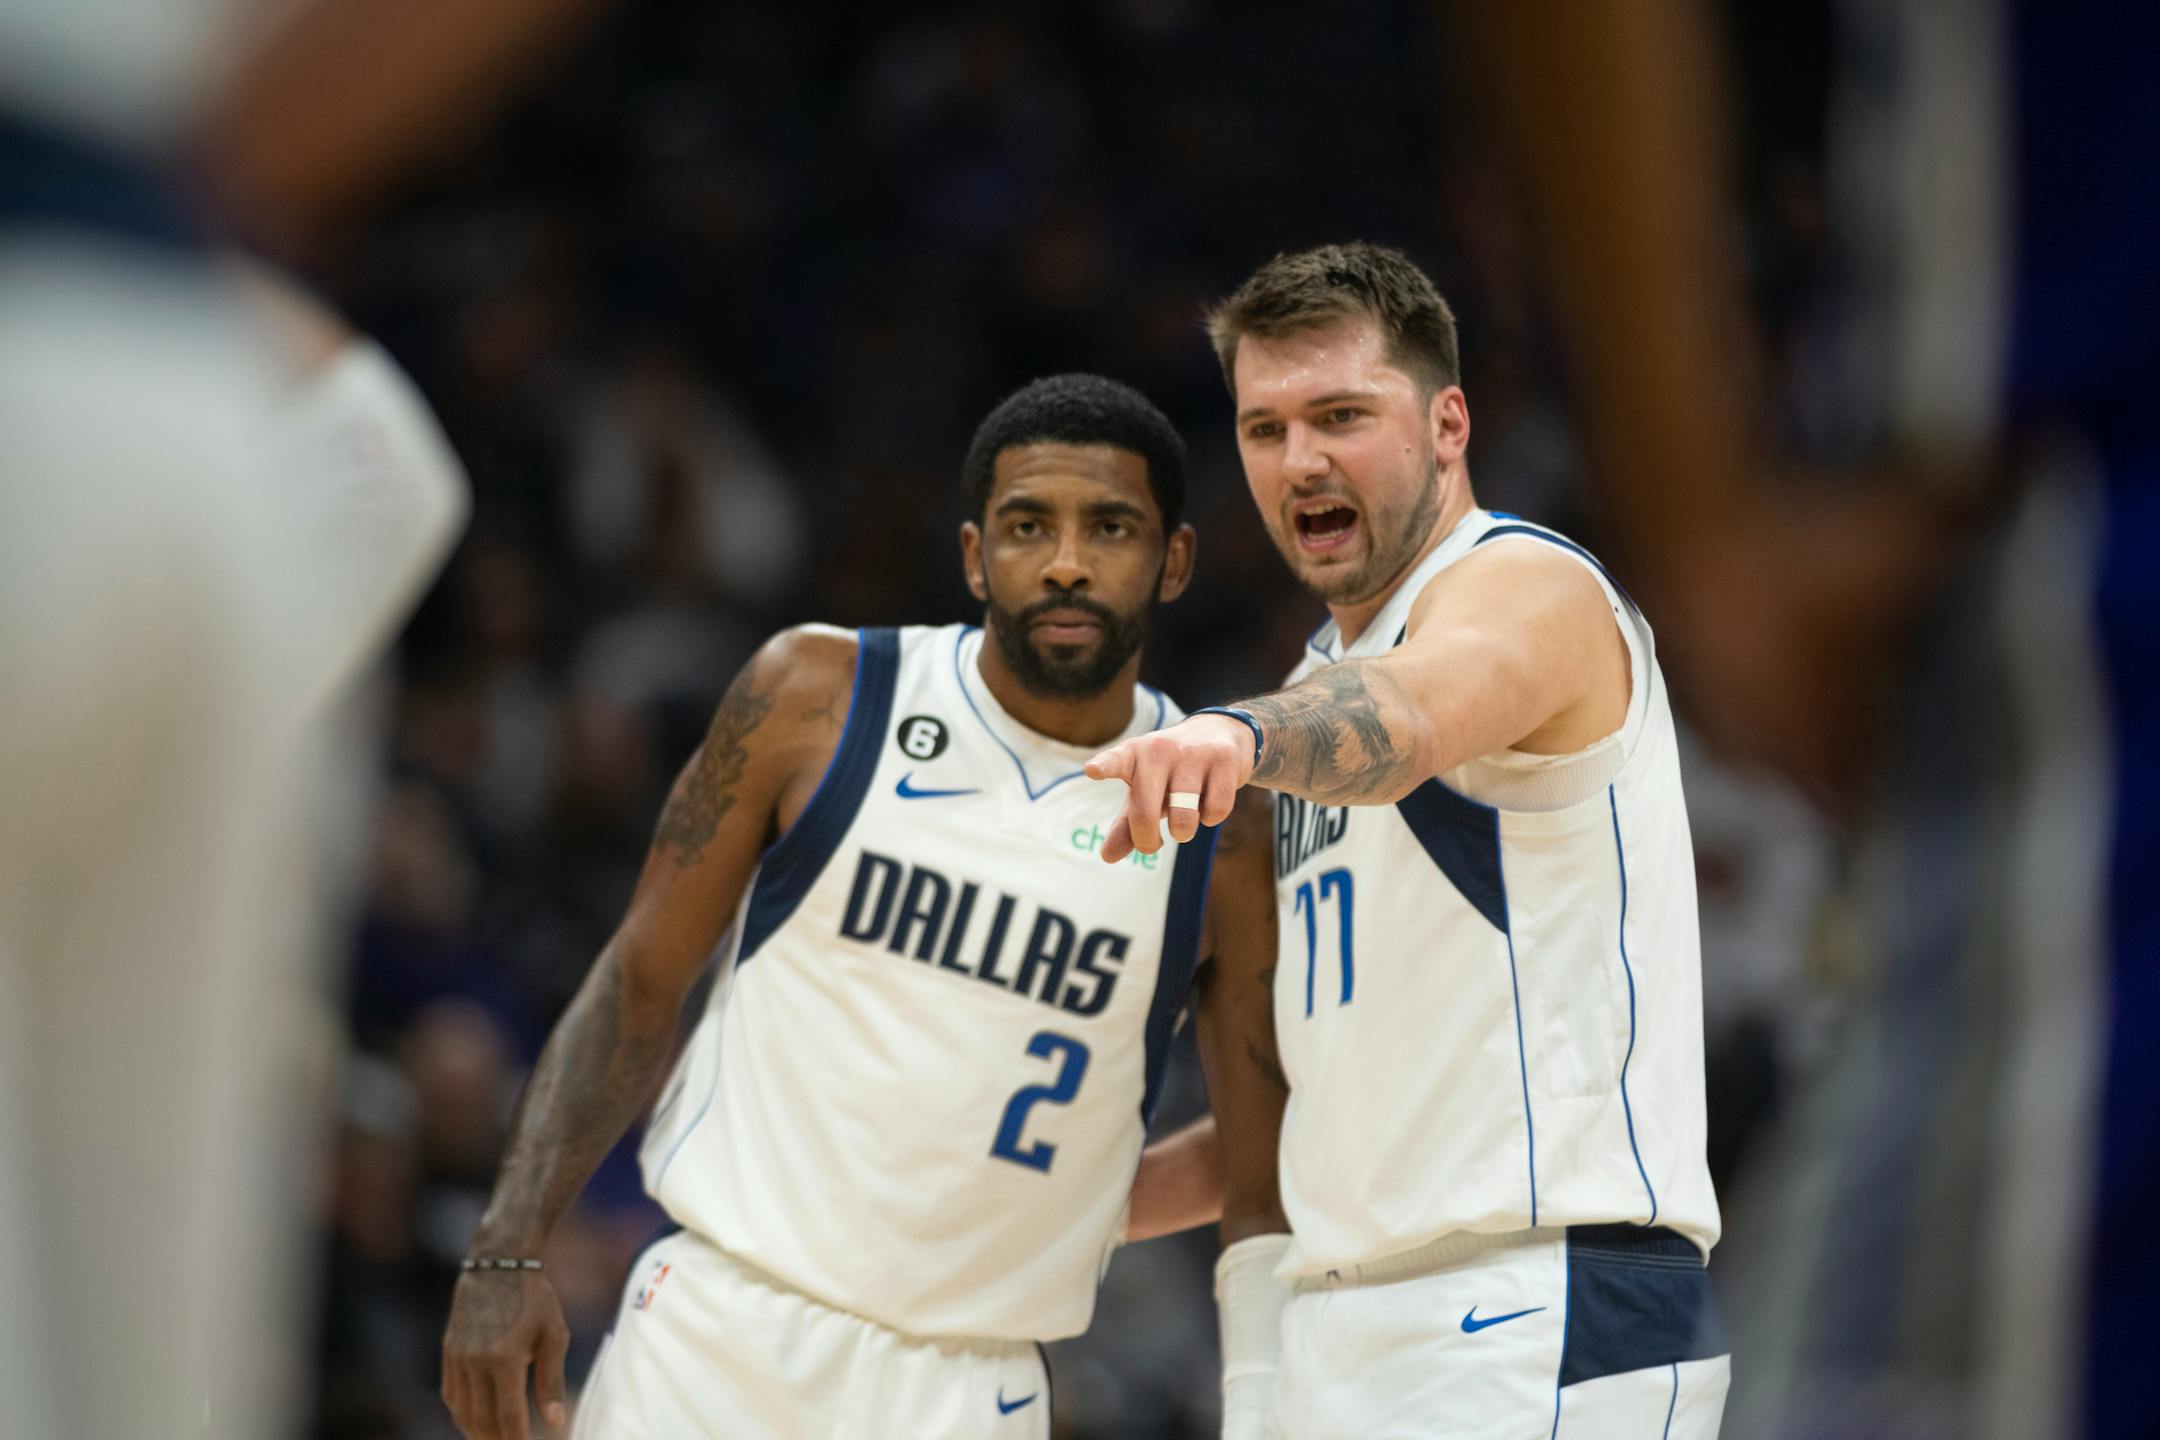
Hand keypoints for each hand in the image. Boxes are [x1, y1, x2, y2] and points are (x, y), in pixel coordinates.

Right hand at [442, 1269, 571, 1439]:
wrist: (497, 1264)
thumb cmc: (534, 1298)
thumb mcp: (554, 1335)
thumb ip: (551, 1381)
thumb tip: (554, 1422)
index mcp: (505, 1358)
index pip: (509, 1417)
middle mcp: (475, 1362)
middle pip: (483, 1421)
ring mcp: (457, 1358)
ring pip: (462, 1413)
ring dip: (479, 1432)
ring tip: (498, 1438)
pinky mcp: (448, 1353)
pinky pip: (451, 1396)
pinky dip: (463, 1413)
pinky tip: (479, 1418)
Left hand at [1083, 713, 1253, 860]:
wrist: (1219, 734)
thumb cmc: (1171, 771)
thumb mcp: (1144, 792)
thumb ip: (1126, 824)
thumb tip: (1108, 857)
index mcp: (1134, 754)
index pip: (1115, 761)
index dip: (1104, 766)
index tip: (1092, 770)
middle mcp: (1160, 750)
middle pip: (1145, 814)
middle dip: (1147, 841)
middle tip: (1153, 844)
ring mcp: (1193, 753)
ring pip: (1184, 819)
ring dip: (1184, 832)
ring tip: (1184, 819)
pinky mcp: (1223, 760)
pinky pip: (1215, 811)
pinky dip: (1211, 818)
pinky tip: (1209, 800)